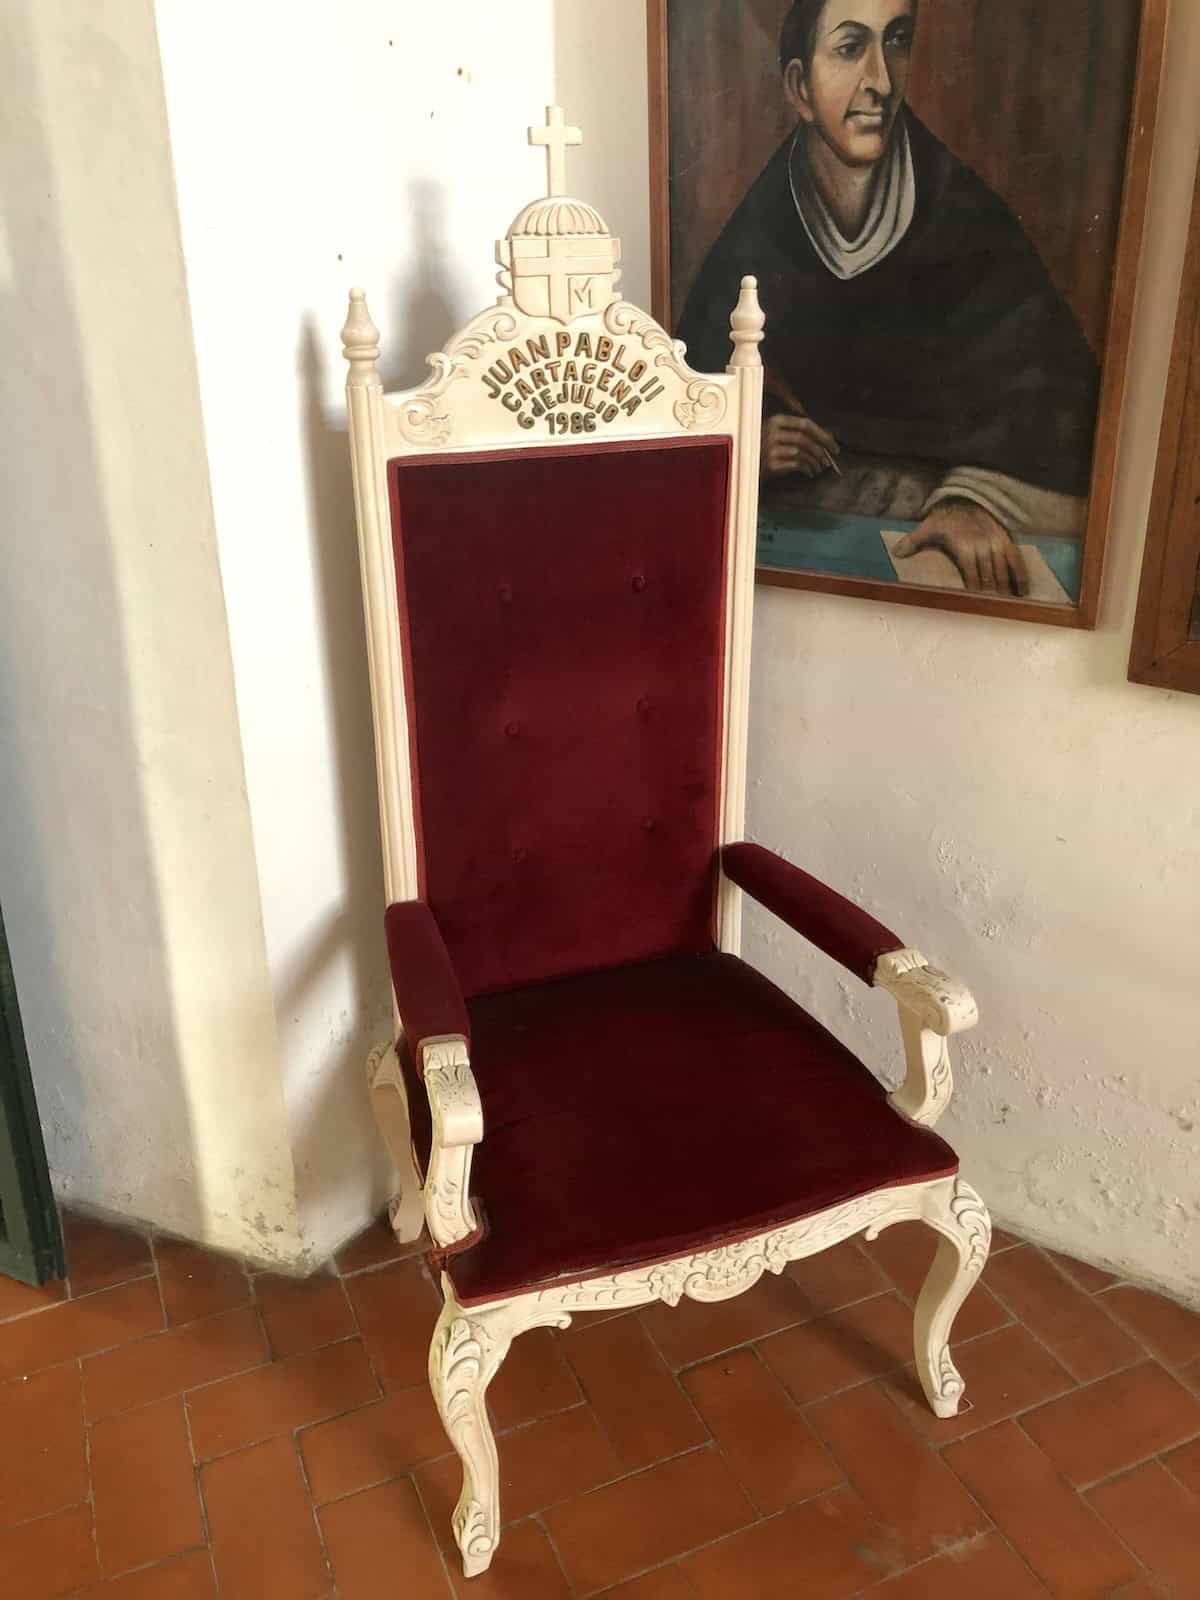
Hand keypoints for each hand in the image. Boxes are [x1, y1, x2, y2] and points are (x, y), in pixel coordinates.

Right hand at [761, 411, 840, 479]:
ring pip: (802, 452)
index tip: (833, 444)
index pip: (805, 423)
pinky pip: (796, 465)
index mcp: (776, 420)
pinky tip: (809, 473)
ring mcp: (770, 448)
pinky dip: (806, 469)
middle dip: (821, 449)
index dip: (822, 434)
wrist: (743, 465)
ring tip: (820, 468)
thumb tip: (828, 436)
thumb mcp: (778, 435)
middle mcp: (772, 432)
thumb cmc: (764, 450)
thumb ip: (798, 432)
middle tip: (830, 458)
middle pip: (805, 438)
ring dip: (815, 461)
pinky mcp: (770, 464)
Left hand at [893, 501, 1029, 595]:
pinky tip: (1023, 592)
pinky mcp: (1006, 541)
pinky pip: (1016, 560)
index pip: (972, 574)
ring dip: (1005, 589)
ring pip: (1004, 570)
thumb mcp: (927, 527)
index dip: (975, 591)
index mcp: (965, 547)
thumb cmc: (945, 519)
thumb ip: (913, 541)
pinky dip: (1021, 576)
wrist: (967, 500)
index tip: (976, 605)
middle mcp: (983, 546)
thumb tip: (896, 552)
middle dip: (992, 594)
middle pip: (989, 575)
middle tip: (993, 612)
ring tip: (1006, 606)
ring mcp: (996, 544)